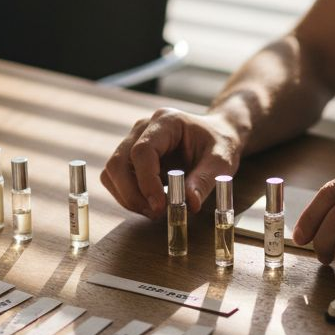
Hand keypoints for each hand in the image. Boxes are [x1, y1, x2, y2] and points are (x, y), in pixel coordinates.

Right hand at [101, 108, 242, 218]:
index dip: (146, 181)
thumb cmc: (220, 143)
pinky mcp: (130, 157)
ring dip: (128, 197)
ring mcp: (133, 140)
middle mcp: (143, 128)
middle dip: (132, 194)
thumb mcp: (222, 160)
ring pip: (112, 172)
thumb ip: (205, 180)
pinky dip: (128, 196)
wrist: (216, 134)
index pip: (142, 151)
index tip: (160, 206)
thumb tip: (189, 204)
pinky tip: (149, 204)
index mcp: (166, 121)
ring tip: (155, 211)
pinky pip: (116, 179)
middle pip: (119, 162)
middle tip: (156, 213)